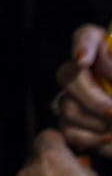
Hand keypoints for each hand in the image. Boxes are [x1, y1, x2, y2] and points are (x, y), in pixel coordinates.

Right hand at [57, 25, 111, 155]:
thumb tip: (104, 71)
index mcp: (106, 50)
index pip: (86, 37)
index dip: (82, 46)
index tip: (83, 60)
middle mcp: (84, 71)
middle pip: (68, 75)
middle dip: (91, 97)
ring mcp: (75, 97)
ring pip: (67, 107)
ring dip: (96, 121)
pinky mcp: (74, 124)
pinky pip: (70, 131)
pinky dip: (91, 139)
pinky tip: (109, 138)